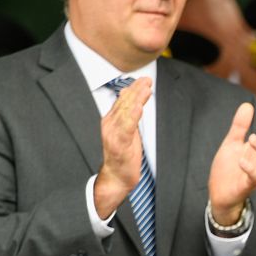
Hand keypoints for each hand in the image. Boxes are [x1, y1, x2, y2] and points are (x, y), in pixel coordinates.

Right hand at [94, 76, 151, 218]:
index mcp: (110, 120)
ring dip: (136, 99)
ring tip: (145, 88)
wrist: (116, 176)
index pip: (122, 100)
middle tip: (147, 79)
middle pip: (124, 104)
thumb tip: (129, 95)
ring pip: (125, 112)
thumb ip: (127, 114)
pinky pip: (126, 128)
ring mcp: (113, 134)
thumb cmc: (123, 154)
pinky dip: (132, 116)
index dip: (133, 89)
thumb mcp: (126, 130)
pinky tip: (138, 107)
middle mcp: (109, 125)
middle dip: (136, 90)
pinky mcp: (118, 144)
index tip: (143, 79)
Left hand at [209, 103, 255, 223]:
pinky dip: (250, 169)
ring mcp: (255, 175)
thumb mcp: (232, 143)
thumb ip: (240, 126)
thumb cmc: (228, 169)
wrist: (218, 193)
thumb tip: (247, 105)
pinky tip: (242, 160)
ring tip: (252, 138)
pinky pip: (253, 178)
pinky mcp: (246, 186)